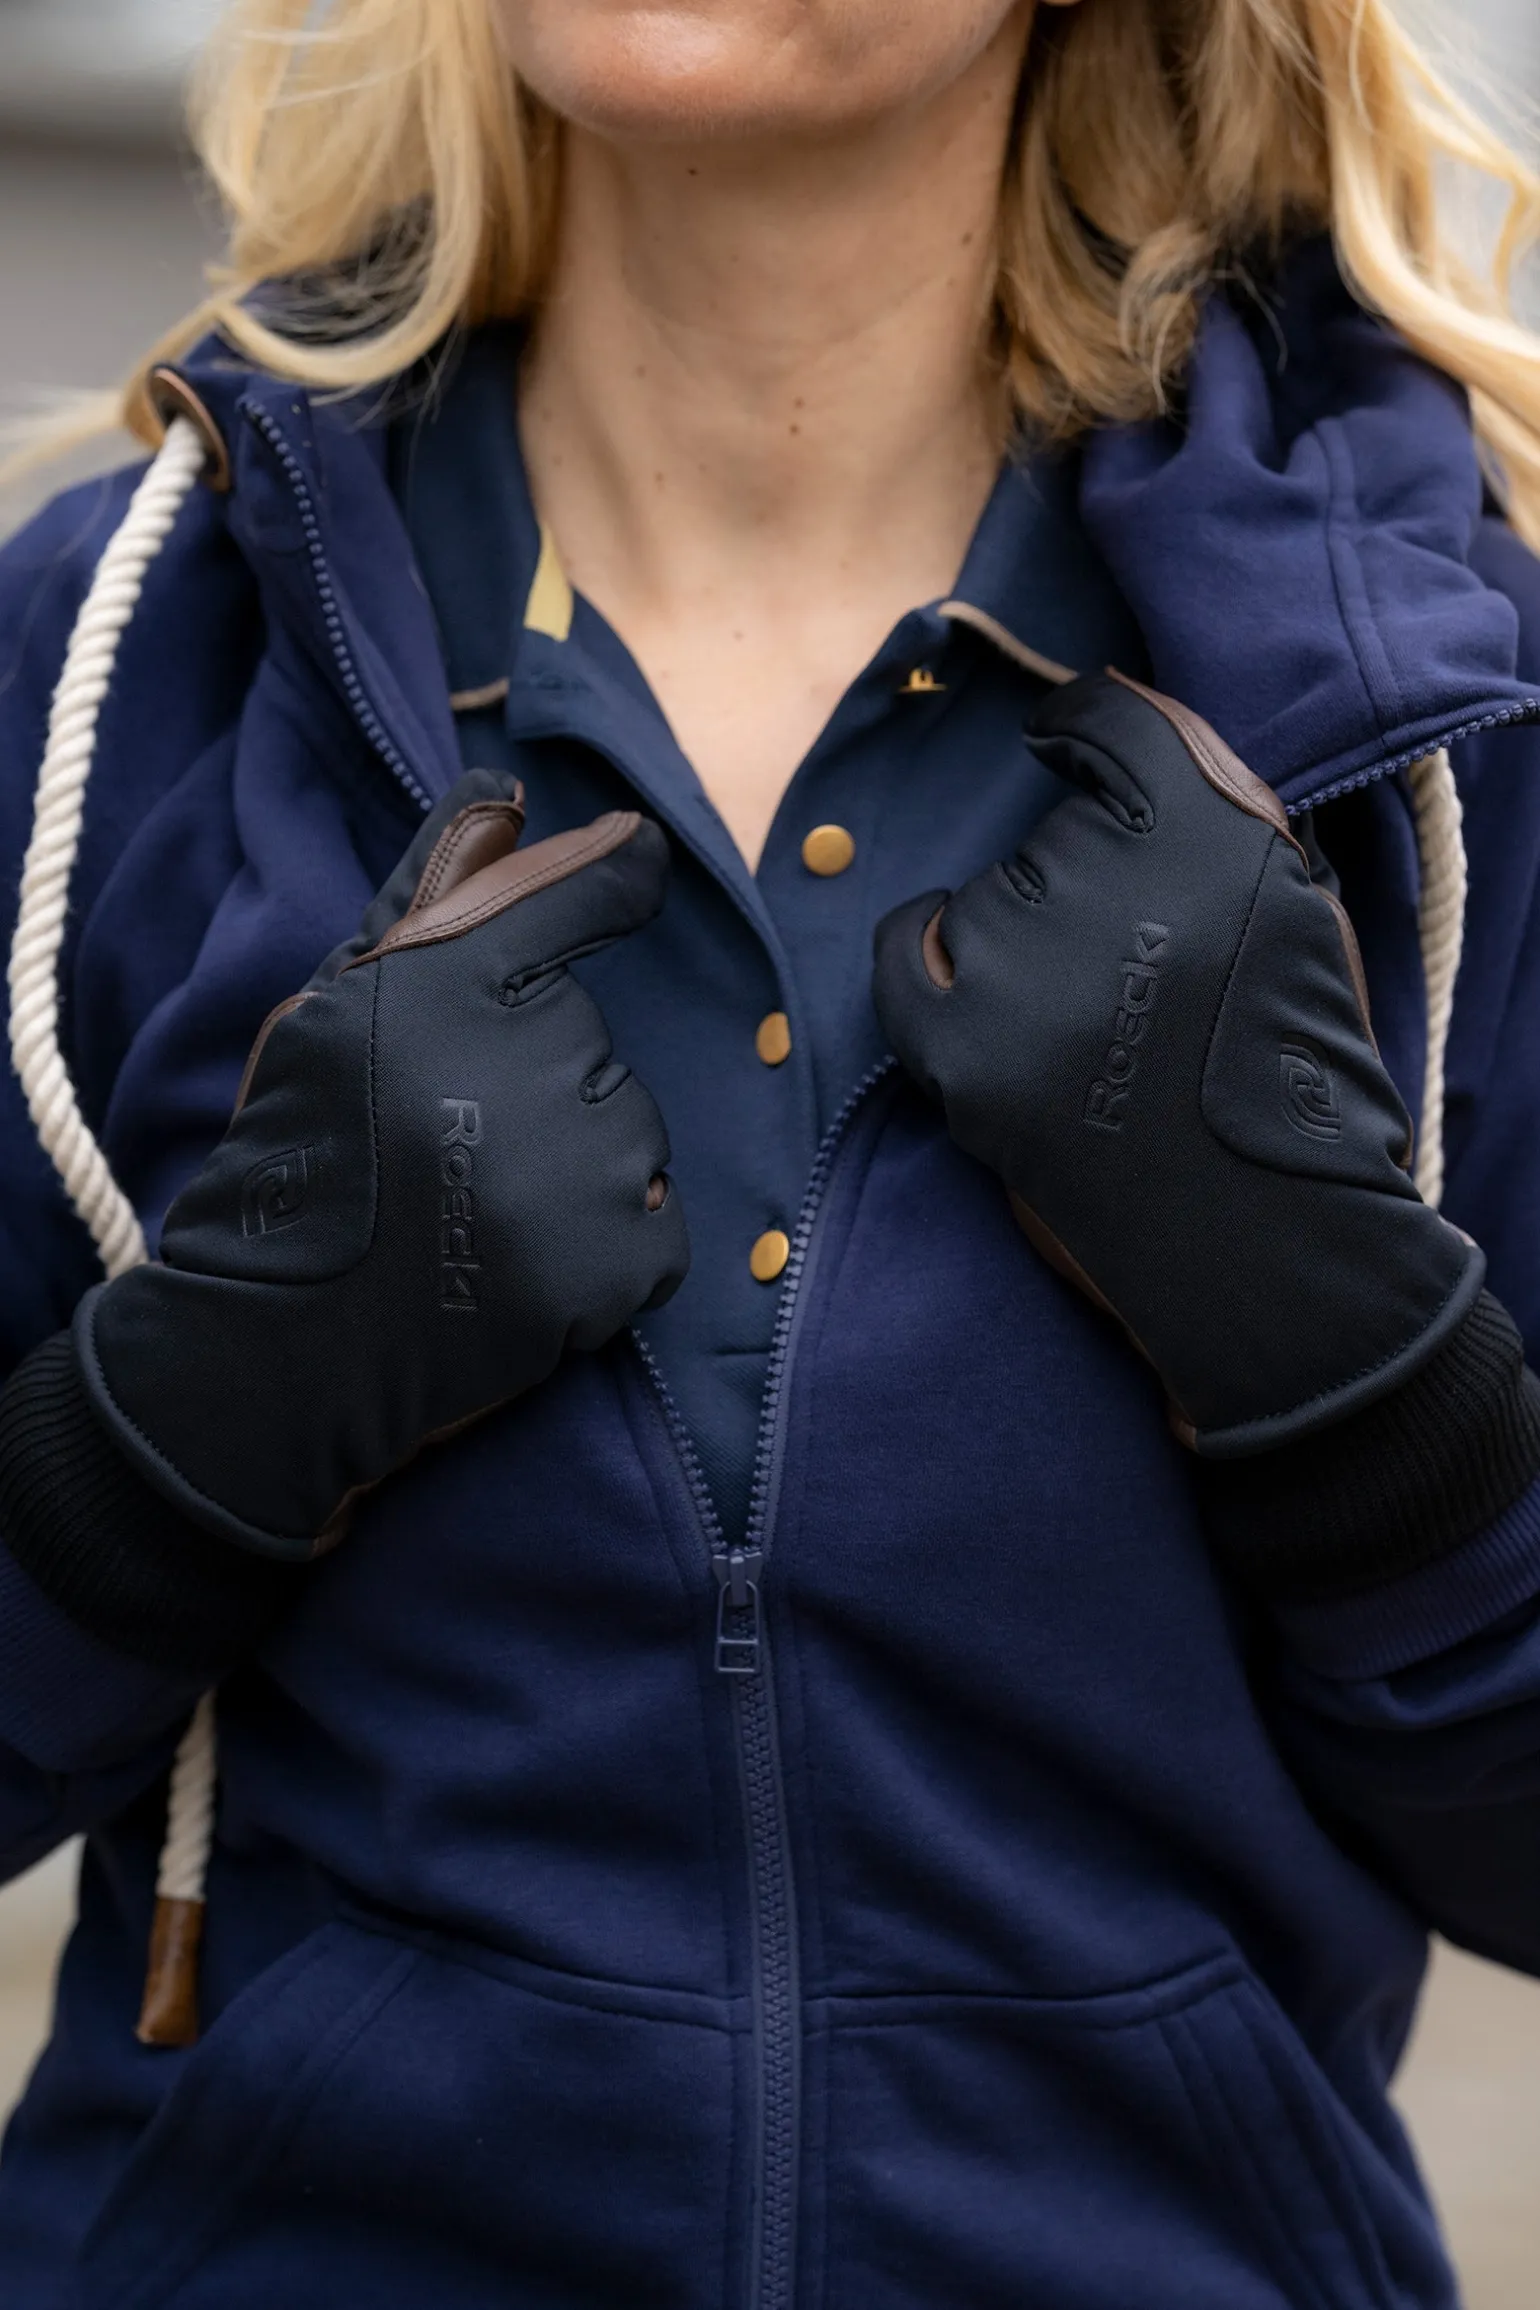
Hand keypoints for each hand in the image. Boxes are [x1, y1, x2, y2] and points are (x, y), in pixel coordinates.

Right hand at [75, 773, 689, 1558]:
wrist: (280, 1348)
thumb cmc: (303, 1158)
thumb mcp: (338, 1006)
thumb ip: (430, 894)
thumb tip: (511, 792)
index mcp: (442, 986)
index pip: (575, 898)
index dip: (617, 874)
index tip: (642, 853)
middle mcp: (519, 1064)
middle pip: (594, 1037)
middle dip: (539, 1082)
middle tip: (446, 1146)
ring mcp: (573, 1172)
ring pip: (629, 1130)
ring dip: (575, 1167)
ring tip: (476, 1213)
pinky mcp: (610, 1268)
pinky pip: (658, 1226)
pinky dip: (607, 1251)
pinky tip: (522, 1269)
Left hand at [874, 672, 1481, 1459]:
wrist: (1264, 1242)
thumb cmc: (1286, 1070)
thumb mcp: (1293, 902)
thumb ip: (1206, 800)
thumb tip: (1087, 714)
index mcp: (1215, 829)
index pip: (1110, 716)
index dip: (1084, 726)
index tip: (1069, 737)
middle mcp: (1113, 880)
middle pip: (1050, 831)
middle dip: (1086, 886)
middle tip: (1141, 983)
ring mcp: (1026, 966)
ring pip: (983, 899)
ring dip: (1022, 948)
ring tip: (1096, 1034)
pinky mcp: (964, 1050)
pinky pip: (906, 954)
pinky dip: (927, 958)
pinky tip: (978, 992)